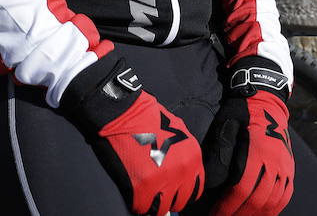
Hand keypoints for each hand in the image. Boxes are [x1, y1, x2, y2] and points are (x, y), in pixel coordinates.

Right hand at [95, 90, 204, 214]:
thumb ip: (182, 153)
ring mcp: (163, 180)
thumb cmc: (145, 117)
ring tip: (144, 194)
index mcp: (193, 157)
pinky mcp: (143, 187)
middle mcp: (182, 171)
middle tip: (156, 192)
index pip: (194, 189)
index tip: (170, 189)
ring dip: (153, 203)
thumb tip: (179, 172)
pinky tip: (133, 194)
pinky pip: (142, 207)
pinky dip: (137, 204)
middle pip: (179, 201)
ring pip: (162, 209)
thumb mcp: (176, 130)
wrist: (122, 111)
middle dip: (168, 198)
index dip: (180, 190)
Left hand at [202, 61, 294, 215]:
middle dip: (240, 214)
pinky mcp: (289, 168)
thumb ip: (220, 154)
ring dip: (257, 214)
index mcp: (258, 151)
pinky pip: (285, 195)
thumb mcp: (225, 126)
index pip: (242, 189)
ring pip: (274, 201)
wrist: (265, 98)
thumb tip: (211, 183)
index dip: (228, 206)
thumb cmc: (242, 111)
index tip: (215, 214)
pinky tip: (262, 213)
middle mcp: (275, 161)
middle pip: (258, 199)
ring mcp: (285, 166)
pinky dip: (274, 208)